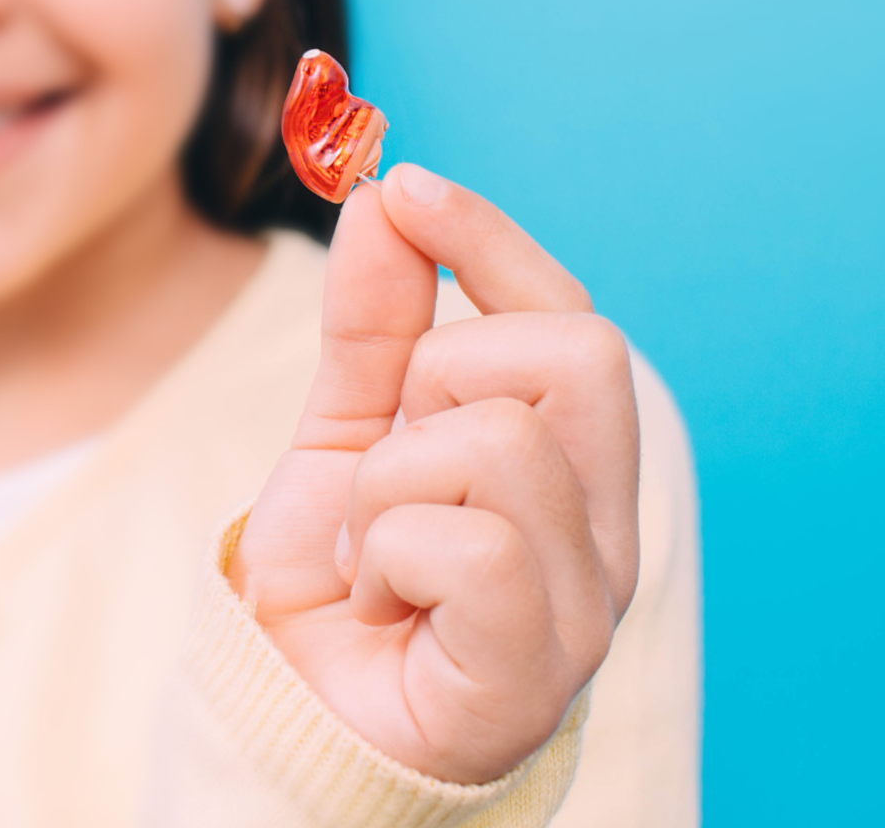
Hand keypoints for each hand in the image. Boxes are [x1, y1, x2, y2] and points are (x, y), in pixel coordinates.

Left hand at [228, 163, 639, 784]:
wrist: (290, 708)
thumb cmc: (337, 578)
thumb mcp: (344, 429)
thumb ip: (374, 325)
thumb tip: (383, 200)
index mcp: (570, 463)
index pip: (568, 316)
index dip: (489, 239)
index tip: (403, 184)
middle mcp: (604, 526)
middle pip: (575, 353)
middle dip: (439, 375)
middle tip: (387, 455)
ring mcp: (583, 601)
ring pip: (499, 442)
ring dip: (386, 485)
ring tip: (368, 550)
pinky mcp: (534, 666)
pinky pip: (471, 540)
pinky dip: (388, 554)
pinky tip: (380, 599)